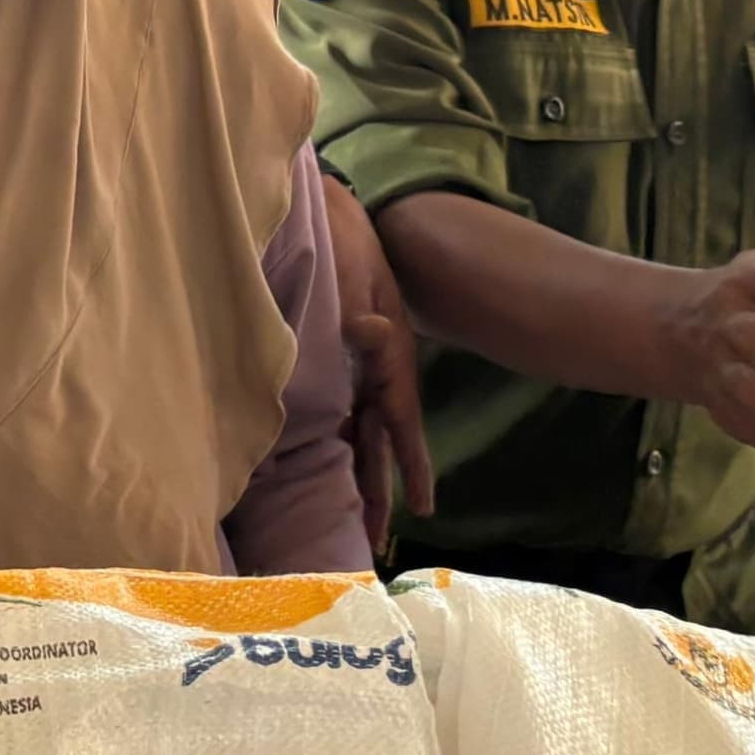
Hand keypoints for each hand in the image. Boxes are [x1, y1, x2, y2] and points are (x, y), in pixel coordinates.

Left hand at [324, 179, 434, 545]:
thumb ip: (360, 309)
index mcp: (389, 355)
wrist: (328, 213)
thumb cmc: (341, 242)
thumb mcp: (354, 272)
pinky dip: (342, 442)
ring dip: (362, 475)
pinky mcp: (335, 358)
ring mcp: (357, 366)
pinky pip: (342, 410)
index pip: (402, 423)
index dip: (412, 465)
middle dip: (381, 489)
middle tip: (378, 540)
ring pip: (361, 433)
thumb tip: (366, 332)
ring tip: (362, 523)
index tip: (426, 509)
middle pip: (380, 440)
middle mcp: (377, 369)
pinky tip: (331, 468)